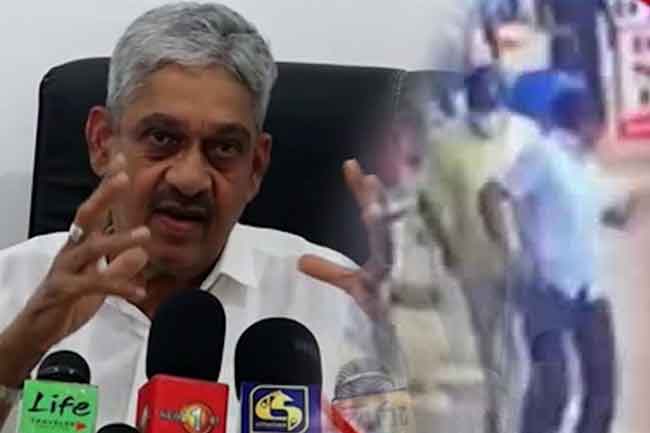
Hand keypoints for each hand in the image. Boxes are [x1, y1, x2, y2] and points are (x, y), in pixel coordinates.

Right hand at [1, 154, 149, 374]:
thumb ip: (119, 267)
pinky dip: (119, 286)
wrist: (37, 331)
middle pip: (86, 215)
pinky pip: (94, 284)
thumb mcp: (99, 283)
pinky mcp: (63, 290)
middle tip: (124, 176)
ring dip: (119, 240)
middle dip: (105, 195)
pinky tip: (140, 290)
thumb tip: (141, 254)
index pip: (95, 210)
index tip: (121, 162)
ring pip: (91, 247)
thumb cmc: (67, 301)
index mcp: (79, 244)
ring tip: (145, 235)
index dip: (107, 187)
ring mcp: (64, 269)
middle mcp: (70, 250)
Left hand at [298, 159, 392, 320]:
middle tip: (368, 179)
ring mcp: (403, 274)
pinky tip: (375, 272)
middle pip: (386, 223)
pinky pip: (391, 286)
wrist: (411, 336)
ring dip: (383, 231)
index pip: (373, 211)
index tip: (350, 166)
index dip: (362, 190)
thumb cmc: (388, 305)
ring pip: (392, 248)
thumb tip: (300, 260)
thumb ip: (330, 271)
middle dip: (377, 203)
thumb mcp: (355, 286)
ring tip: (371, 211)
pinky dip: (383, 281)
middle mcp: (397, 254)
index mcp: (385, 246)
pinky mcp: (403, 297)